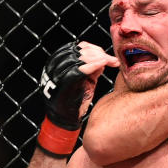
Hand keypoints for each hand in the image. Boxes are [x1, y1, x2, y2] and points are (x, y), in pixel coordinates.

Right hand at [37, 42, 116, 157]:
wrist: (65, 120)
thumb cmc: (75, 100)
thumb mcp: (84, 81)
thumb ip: (91, 69)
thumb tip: (102, 58)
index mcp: (58, 64)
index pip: (76, 48)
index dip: (93, 48)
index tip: (105, 54)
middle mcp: (56, 67)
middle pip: (80, 51)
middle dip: (98, 53)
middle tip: (111, 59)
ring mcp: (59, 75)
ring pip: (81, 57)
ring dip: (99, 58)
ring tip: (110, 62)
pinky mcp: (65, 84)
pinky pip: (81, 69)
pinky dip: (94, 65)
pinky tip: (104, 64)